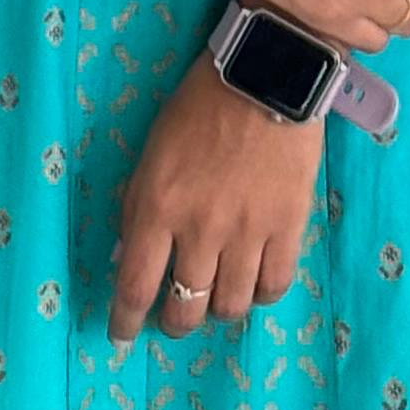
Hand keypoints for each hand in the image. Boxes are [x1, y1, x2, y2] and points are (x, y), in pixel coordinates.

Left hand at [110, 50, 324, 349]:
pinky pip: (274, 285)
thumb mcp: (151, 153)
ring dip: (217, 310)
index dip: (126, 320)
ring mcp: (247, 233)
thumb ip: (137, 206)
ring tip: (215, 298)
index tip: (121, 334)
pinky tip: (253, 284)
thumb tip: (128, 255)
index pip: (136, 286)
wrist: (264, 75)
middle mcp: (200, 231)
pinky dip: (261, 294)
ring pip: (231, 306)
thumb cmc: (198, 107)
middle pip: (185, 309)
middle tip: (173, 317)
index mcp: (157, 208)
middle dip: (174, 323)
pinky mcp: (288, 227)